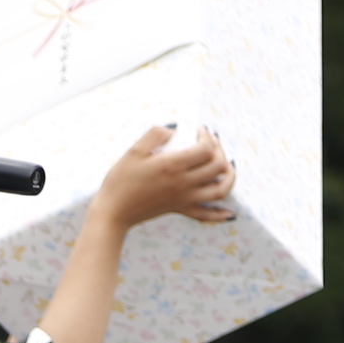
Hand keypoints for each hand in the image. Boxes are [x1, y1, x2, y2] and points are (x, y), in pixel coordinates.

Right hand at [90, 124, 236, 230]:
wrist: (113, 212)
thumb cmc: (121, 180)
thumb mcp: (134, 151)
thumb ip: (155, 135)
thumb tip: (174, 127)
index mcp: (172, 165)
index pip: (206, 149)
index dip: (208, 137)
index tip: (201, 130)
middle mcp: (183, 183)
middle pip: (218, 166)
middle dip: (220, 150)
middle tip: (211, 142)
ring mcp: (184, 198)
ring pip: (220, 190)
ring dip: (229, 177)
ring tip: (228, 166)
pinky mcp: (180, 209)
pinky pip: (206, 215)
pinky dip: (220, 214)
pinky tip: (230, 213)